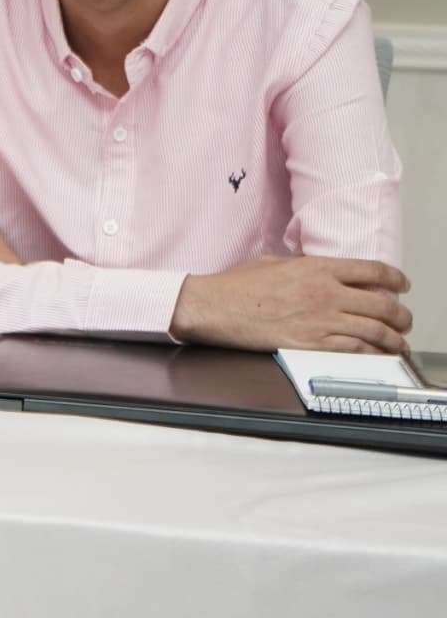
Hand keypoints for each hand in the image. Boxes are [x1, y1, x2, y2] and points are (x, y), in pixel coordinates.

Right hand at [171, 255, 414, 354]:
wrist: (214, 307)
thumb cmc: (235, 286)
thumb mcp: (272, 262)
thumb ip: (301, 265)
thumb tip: (316, 270)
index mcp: (317, 268)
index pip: (373, 270)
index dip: (395, 279)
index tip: (401, 285)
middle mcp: (326, 293)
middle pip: (383, 304)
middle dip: (401, 315)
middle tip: (404, 320)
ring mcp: (321, 320)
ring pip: (376, 331)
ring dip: (394, 339)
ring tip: (399, 342)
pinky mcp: (311, 344)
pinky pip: (356, 350)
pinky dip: (374, 354)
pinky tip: (378, 355)